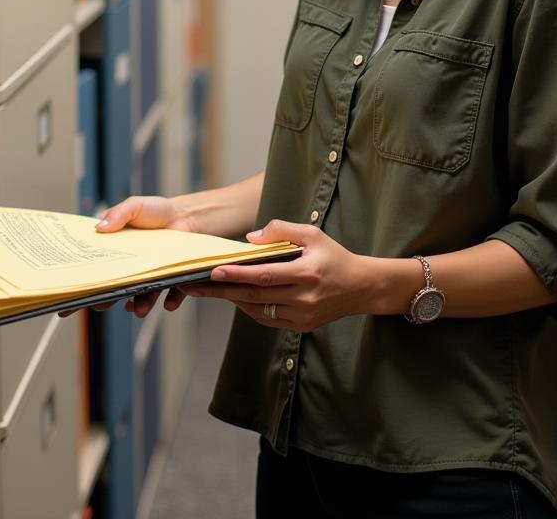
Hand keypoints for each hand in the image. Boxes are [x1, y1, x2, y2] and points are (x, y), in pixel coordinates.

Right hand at [59, 195, 197, 319]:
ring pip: (140, 296)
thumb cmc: (157, 211)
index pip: (94, 267)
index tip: (71, 294)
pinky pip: (168, 295)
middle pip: (113, 287)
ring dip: (139, 304)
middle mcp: (129, 267)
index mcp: (114, 250)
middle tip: (99, 304)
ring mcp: (148, 275)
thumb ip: (118, 214)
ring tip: (139, 309)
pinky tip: (168, 302)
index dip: (83, 281)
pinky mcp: (168, 279)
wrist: (186, 216)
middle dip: (105, 299)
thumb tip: (99, 227)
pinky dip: (169, 300)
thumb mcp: (134, 206)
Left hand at [182, 219, 367, 332]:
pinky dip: (249, 308)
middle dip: (222, 290)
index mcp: (307, 272)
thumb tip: (250, 239)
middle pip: (254, 295)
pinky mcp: (300, 326)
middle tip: (195, 285)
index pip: (264, 275)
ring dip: (232, 300)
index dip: (237, 274)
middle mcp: (303, 297)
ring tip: (210, 290)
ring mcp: (302, 315)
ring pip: (257, 310)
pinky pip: (267, 319)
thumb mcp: (312, 234)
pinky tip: (237, 297)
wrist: (360, 287)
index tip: (214, 271)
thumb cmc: (334, 256)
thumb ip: (281, 230)